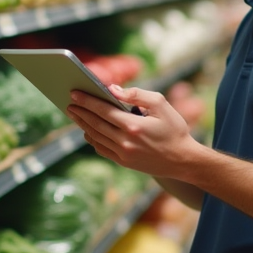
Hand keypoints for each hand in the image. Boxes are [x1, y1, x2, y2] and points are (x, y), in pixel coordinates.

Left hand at [67, 85, 198, 177]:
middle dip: (80, 112)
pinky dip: (92, 139)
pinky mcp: (123, 163)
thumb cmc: (174, 129)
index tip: (74, 93)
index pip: (103, 110)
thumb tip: (113, 90)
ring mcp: (123, 154)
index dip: (87, 101)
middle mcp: (125, 141)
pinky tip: (87, 131)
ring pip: (96, 137)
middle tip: (69, 102)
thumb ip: (136, 94)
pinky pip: (102, 149)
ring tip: (75, 114)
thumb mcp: (161, 104)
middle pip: (95, 124)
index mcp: (134, 125)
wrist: (183, 160)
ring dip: (83, 125)